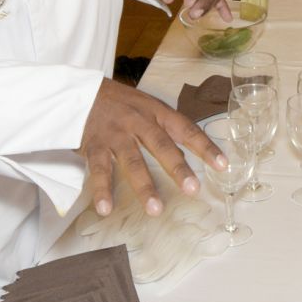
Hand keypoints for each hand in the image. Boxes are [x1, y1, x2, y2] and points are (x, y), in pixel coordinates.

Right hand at [78, 79, 224, 217]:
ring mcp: (116, 134)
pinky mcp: (94, 145)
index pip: (186, 129)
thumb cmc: (119, 104)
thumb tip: (187, 156)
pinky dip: (102, 190)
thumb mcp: (146, 107)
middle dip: (177, 169)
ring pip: (132, 161)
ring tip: (155, 209)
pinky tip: (106, 209)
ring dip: (144, 187)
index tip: (222, 165)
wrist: (79, 91)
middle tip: (192, 190)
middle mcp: (138, 121)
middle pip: (161, 146)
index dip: (205, 147)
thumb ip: (164, 129)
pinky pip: (99, 170)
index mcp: (156, 112)